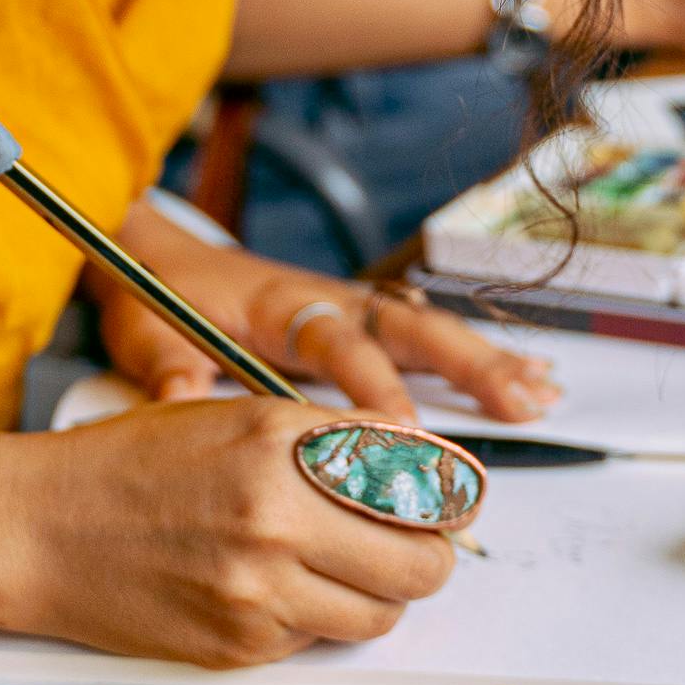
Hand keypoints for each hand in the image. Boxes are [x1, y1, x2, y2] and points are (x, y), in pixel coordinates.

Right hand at [0, 393, 456, 667]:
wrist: (38, 529)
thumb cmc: (132, 464)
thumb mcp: (237, 417)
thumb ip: (330, 440)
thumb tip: (423, 472)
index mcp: (282, 441)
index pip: (420, 479)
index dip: (446, 496)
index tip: (446, 502)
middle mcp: (277, 515)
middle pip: (420, 562)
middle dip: (426, 557)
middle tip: (408, 547)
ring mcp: (258, 589)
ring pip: (382, 615)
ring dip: (376, 596)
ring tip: (335, 568)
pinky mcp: (240, 646)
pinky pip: (319, 641)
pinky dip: (313, 619)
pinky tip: (271, 588)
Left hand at [90, 203, 559, 421]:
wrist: (151, 254)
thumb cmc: (154, 296)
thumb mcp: (145, 329)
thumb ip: (165, 365)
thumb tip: (181, 399)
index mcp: (280, 303)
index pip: (339, 344)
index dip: (373, 387)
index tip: (403, 430)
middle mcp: (327, 300)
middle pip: (409, 327)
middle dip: (466, 364)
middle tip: (515, 402)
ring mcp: (348, 308)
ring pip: (428, 329)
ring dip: (485, 360)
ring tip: (539, 393)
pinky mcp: (357, 321)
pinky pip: (424, 336)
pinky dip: (476, 356)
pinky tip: (525, 377)